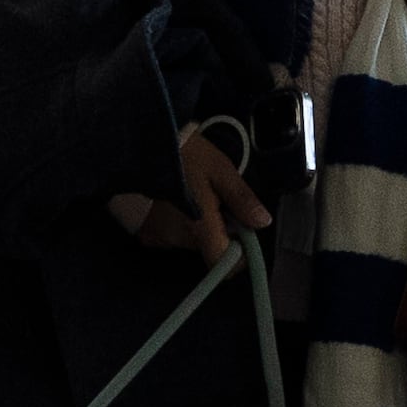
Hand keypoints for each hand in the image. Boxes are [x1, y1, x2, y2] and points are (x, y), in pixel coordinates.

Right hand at [107, 124, 270, 260]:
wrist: (144, 143)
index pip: (223, 263)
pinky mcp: (147, 231)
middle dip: (219, 231)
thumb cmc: (185, 153)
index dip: (238, 254)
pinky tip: (179, 201)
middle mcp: (176, 238)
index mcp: (198, 227)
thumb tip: (262, 222)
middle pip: (208, 249)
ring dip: (200, 225)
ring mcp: (158, 236)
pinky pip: (173, 235)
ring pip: (192, 241)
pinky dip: (181, 223)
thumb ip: (241, 200)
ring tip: (196, 196)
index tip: (242, 233)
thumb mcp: (220, 171)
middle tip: (219, 202)